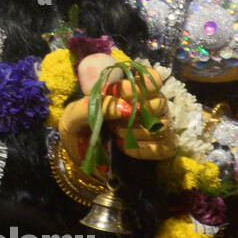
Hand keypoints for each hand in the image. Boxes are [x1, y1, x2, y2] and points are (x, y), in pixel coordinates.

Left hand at [58, 54, 174, 162]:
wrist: (79, 157)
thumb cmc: (77, 130)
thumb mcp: (73, 116)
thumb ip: (93, 107)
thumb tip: (125, 108)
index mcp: (129, 90)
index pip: (152, 79)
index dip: (141, 86)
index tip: (123, 94)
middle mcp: (148, 105)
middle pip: (159, 103)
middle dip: (134, 114)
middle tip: (112, 122)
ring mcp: (156, 126)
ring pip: (162, 125)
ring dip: (135, 132)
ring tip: (116, 135)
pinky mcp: (161, 147)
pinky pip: (164, 147)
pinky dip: (142, 149)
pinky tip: (124, 147)